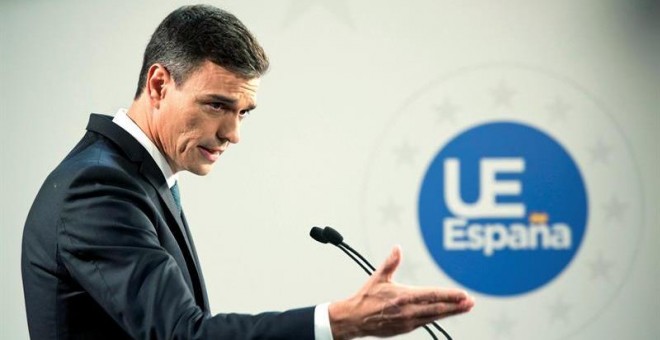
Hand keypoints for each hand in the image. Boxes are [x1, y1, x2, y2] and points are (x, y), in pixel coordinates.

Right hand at [328, 246, 473, 339]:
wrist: (354, 319)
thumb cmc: (366, 298)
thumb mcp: (378, 278)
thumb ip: (390, 263)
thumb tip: (398, 248)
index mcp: (403, 296)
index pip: (432, 295)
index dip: (450, 295)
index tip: (463, 294)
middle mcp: (408, 310)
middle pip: (438, 308)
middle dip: (456, 306)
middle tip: (471, 302)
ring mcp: (408, 321)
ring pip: (434, 316)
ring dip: (451, 312)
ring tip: (464, 308)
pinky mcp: (405, 328)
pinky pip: (426, 322)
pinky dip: (437, 317)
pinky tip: (445, 313)